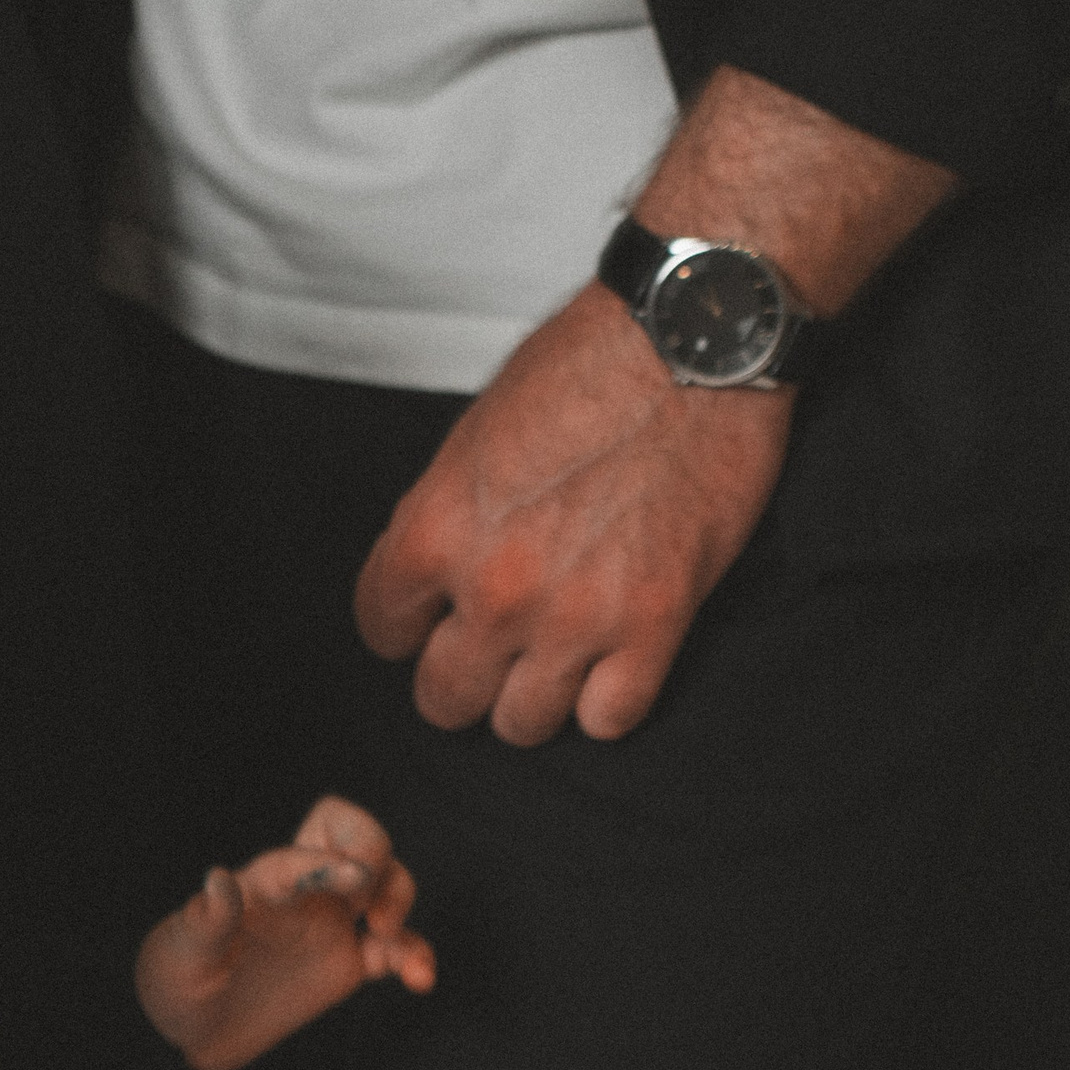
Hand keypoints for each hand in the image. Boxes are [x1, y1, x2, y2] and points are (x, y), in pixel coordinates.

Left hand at [135, 797, 432, 1069]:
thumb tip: (218, 878)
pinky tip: (418, 980)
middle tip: (372, 909)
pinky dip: (414, 956)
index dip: (333, 858)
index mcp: (265, 883)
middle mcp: (304, 893)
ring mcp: (329, 925)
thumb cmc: (177, 981)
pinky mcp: (346, 963)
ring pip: (386, 886)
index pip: (308, 850)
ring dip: (402, 902)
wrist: (192, 1030)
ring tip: (393, 948)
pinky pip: (394, 948)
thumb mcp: (181, 955)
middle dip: (378, 859)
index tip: (355, 878)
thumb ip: (204, 921)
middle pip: (359, 841)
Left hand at [354, 282, 790, 744]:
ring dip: (532, 698)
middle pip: (444, 698)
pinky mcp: (657, 624)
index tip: (428, 617)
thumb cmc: (583, 369)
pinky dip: (606, 702)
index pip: (381, 628)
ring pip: (523, 725)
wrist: (689, 345)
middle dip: (460, 677)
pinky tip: (608, 665)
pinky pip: (610, 719)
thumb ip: (445, 517)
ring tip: (549, 662)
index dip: (404, 624)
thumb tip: (433, 576)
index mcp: (435, 531)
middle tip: (487, 651)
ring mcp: (577, 616)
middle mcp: (495, 588)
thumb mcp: (474, 435)